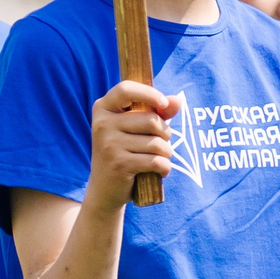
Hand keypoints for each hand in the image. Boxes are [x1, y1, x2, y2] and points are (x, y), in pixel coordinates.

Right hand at [85, 80, 174, 206]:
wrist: (104, 189)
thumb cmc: (124, 153)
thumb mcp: (136, 129)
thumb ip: (156, 112)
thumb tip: (177, 101)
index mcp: (103, 108)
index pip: (126, 89)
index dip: (148, 93)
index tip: (163, 104)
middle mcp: (102, 124)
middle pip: (151, 120)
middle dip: (165, 133)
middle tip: (160, 143)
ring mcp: (109, 144)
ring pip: (156, 142)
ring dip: (166, 153)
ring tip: (158, 159)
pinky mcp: (119, 164)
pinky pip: (156, 161)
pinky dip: (164, 168)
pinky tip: (160, 171)